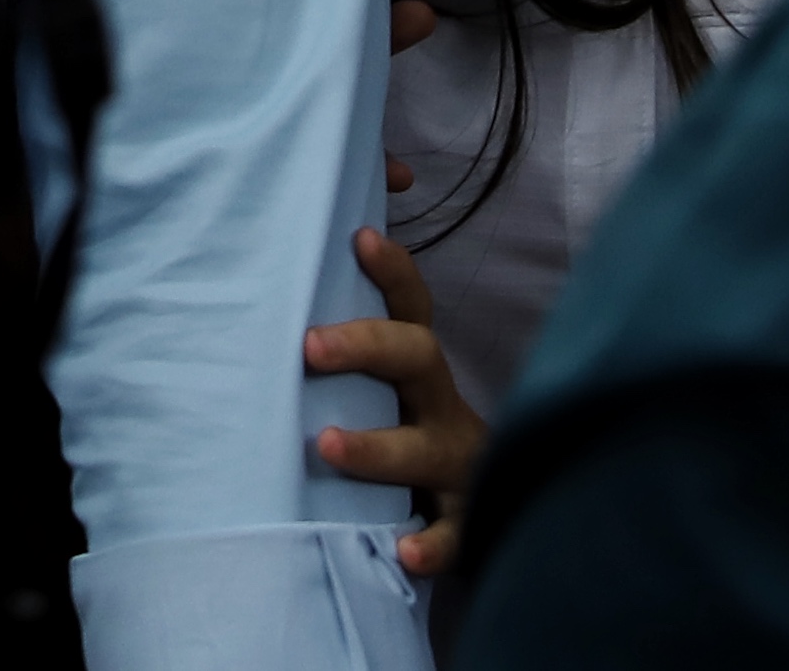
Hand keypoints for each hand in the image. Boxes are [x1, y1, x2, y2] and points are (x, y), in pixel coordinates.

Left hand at [308, 227, 478, 580]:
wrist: (480, 507)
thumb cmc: (409, 431)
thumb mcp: (389, 385)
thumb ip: (350, 343)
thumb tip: (309, 263)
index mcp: (419, 370)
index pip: (410, 308)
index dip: (393, 271)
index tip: (360, 238)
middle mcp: (440, 407)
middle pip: (417, 359)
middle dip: (367, 346)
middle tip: (309, 344)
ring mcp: (456, 465)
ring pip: (423, 450)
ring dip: (377, 449)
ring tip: (326, 445)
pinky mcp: (464, 523)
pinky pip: (452, 535)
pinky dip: (432, 545)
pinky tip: (403, 550)